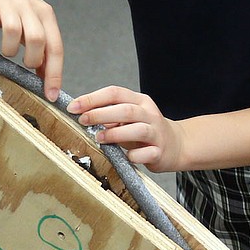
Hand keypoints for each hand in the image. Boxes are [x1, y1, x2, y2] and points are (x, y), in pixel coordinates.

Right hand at [0, 0, 64, 100]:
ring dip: (9, 50)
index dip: (54, 74)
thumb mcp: (36, 25)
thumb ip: (43, 50)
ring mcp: (8, 6)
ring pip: (13, 32)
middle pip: (37, 40)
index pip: (56, 48)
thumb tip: (46, 83)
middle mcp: (30, 9)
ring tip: (7, 50)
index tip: (50, 95)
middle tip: (25, 64)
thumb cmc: (19, 10)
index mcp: (46, 16)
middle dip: (31, 60)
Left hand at [67, 86, 184, 171]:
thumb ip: (108, 114)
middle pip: (125, 109)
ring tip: (98, 138)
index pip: (115, 93)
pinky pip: (146, 153)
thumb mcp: (127, 118)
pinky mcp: (160, 151)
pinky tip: (125, 157)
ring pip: (138, 129)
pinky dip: (133, 156)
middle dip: (100, 114)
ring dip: (115, 134)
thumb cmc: (144, 130)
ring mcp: (157, 133)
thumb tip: (81, 114)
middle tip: (82, 120)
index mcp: (140, 101)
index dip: (92, 98)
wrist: (176, 145)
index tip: (73, 106)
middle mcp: (150, 114)